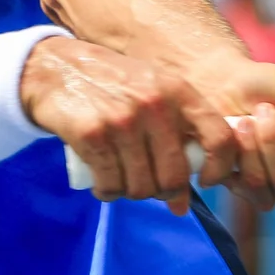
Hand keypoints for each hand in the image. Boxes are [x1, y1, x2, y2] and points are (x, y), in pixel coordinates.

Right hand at [21, 36, 237, 214]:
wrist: (55, 68)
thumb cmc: (111, 86)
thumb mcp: (152, 92)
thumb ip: (174, 136)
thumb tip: (182, 206)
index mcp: (178, 91)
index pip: (219, 136)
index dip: (219, 168)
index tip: (203, 181)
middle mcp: (155, 104)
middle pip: (175, 176)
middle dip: (163, 191)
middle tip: (148, 186)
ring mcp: (123, 120)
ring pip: (142, 186)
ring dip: (131, 193)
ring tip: (121, 180)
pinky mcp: (93, 135)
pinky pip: (111, 185)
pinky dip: (107, 192)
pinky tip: (103, 183)